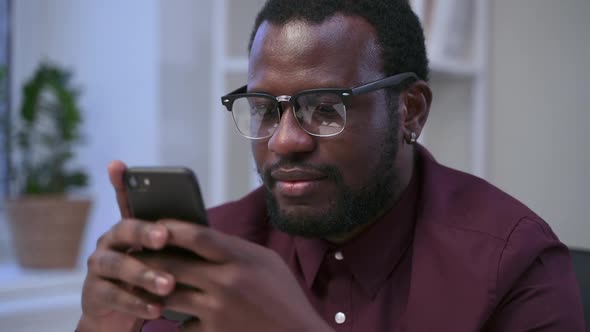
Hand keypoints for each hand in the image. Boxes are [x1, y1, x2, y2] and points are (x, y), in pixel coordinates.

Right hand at [77, 161, 176, 331]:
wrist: (122, 313)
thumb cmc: (154, 275)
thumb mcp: (166, 257)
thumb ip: (176, 241)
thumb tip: (205, 231)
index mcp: (130, 227)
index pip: (125, 199)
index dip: (121, 183)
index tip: (118, 165)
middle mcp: (111, 241)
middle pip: (125, 229)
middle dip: (144, 232)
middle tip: (163, 236)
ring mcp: (100, 265)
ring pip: (119, 265)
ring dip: (145, 274)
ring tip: (168, 284)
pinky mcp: (94, 292)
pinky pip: (114, 295)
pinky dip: (137, 303)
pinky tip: (156, 308)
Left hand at [139, 220, 333, 331]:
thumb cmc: (284, 295)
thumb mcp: (266, 261)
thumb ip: (234, 249)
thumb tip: (202, 238)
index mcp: (241, 258)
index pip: (196, 236)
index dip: (170, 228)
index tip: (154, 224)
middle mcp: (225, 282)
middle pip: (173, 264)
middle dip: (149, 257)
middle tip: (134, 252)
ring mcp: (217, 310)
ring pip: (169, 294)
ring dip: (154, 288)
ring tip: (143, 281)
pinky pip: (182, 324)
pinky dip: (179, 319)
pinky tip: (179, 315)